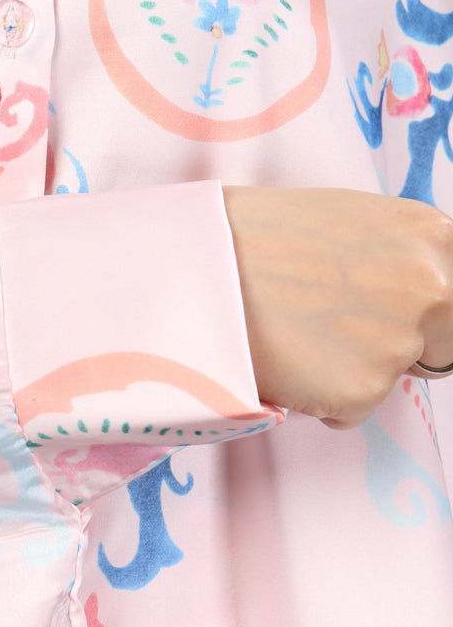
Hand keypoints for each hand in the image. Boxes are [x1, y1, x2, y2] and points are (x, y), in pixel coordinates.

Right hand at [222, 185, 452, 427]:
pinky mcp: (364, 391)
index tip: (388, 308)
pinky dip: (320, 392)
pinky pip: (350, 406)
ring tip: (294, 325)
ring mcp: (401, 341)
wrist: (196, 259)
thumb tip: (421, 292)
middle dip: (396, 343)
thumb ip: (398, 254)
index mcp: (433, 234)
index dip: (424, 309)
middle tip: (333, 319)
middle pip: (440, 344)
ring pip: (389, 376)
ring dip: (350, 365)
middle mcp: (433, 287)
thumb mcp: (350, 220)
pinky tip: (284, 353)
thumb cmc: (259, 233)